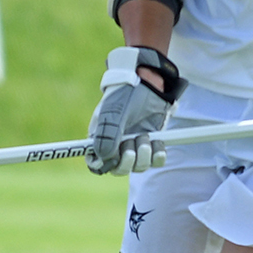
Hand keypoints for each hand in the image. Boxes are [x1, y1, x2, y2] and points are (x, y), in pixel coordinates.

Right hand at [86, 46, 186, 175]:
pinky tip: (157, 142)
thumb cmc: (126, 94)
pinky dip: (158, 154)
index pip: (95, 162)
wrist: (150, 83)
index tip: (110, 161)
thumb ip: (107, 135)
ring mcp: (135, 145)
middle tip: (131, 148)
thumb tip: (104, 159)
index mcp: (100, 138)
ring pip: (139, 166)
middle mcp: (117, 145)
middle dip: (127, 161)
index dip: (101, 166)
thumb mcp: (113, 112)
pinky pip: (156, 161)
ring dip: (143, 155)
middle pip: (118, 169)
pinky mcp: (152, 144)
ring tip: (144, 136)